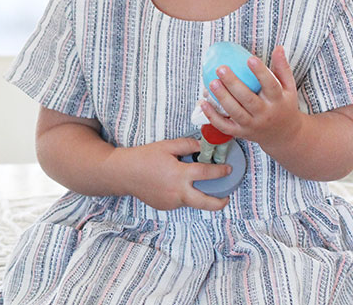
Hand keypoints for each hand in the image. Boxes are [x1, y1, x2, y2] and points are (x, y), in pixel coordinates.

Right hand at [112, 137, 230, 211]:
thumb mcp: (166, 146)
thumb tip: (203, 146)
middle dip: (220, 202)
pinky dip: (181, 194)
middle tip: (226, 198)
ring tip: (192, 184)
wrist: (124, 173)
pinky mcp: (165, 206)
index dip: (220, 171)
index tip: (228, 169)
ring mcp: (172, 202)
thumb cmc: (144, 157)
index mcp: (180, 174)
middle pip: (207, 203)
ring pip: (192, 202)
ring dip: (197, 195)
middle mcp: (178, 191)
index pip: (207, 174)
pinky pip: (179, 201)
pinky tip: (171, 185)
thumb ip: (187, 145)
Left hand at [201, 45, 302, 155]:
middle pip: (248, 99)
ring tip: (211, 82)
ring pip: (235, 112)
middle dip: (233, 84)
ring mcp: (252, 125)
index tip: (250, 59)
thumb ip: (282, 68)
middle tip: (221, 68)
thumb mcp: (289, 88)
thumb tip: (278, 48)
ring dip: (222, 98)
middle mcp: (265, 114)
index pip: (271, 86)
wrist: (285, 135)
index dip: (261, 72)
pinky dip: (212, 116)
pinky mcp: (241, 132)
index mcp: (278, 101)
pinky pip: (225, 126)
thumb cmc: (284, 106)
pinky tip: (203, 103)